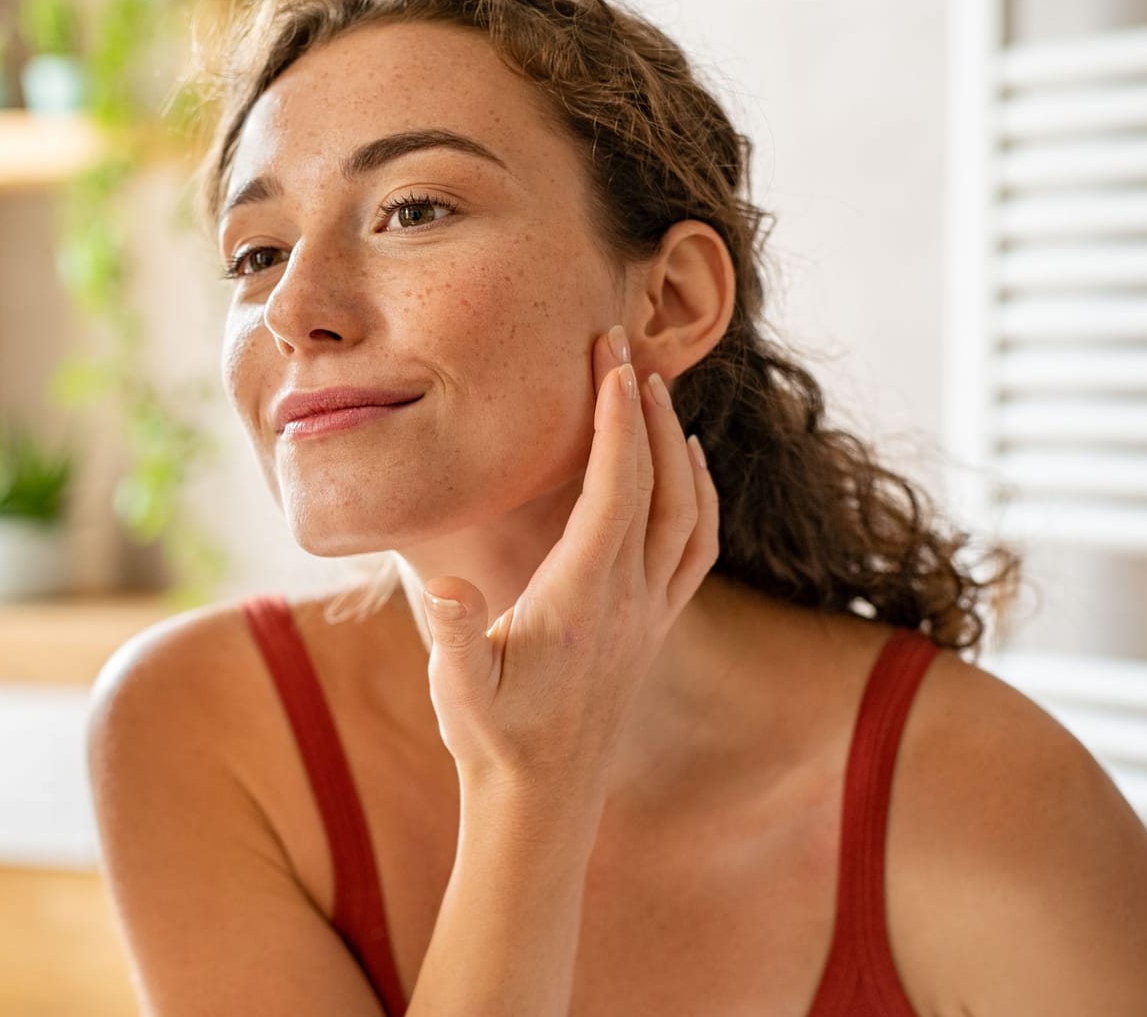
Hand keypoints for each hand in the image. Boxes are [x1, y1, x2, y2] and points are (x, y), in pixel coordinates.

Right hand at [421, 326, 718, 800]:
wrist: (542, 801)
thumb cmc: (493, 739)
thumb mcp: (459, 689)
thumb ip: (457, 635)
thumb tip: (447, 587)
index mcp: (585, 597)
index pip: (616, 488)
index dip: (615, 419)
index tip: (607, 359)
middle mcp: (631, 598)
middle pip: (659, 483)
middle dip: (644, 409)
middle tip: (622, 345)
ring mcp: (650, 613)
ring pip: (689, 511)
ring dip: (676, 446)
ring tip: (653, 392)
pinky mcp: (654, 627)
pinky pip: (696, 546)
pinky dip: (699, 495)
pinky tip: (686, 469)